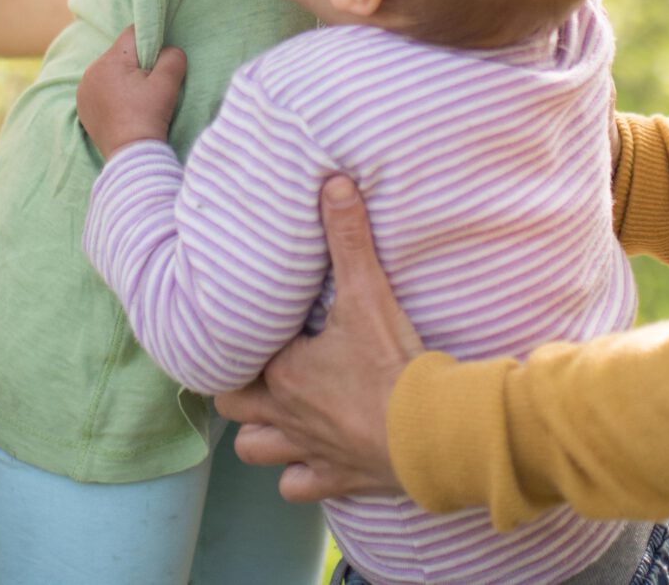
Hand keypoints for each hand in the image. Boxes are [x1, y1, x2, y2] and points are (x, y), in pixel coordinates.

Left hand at [76, 26, 184, 158]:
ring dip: (124, 78)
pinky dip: (112, 93)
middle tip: (150, 85)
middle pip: (121, 54)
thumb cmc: (149, 116)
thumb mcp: (168, 82)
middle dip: (137, 63)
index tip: (160, 59)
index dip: (151, 41)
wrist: (132, 154)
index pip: (132, 34)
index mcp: (109, 61)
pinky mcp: (83, 107)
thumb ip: (173, 56)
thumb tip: (170, 50)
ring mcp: (84, 90)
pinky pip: (101, 88)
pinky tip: (124, 108)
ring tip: (137, 99)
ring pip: (110, 71)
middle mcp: (91, 71)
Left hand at [217, 176, 418, 501]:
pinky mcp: (337, 480)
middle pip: (232, 405)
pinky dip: (299, 476)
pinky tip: (313, 457)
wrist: (435, 432)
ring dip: (261, 434)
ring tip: (278, 411)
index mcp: (283, 372)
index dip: (239, 342)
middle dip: (239, 387)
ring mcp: (309, 451)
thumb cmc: (395, 364)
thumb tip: (334, 181)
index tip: (247, 327)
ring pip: (255, 450)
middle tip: (258, 366)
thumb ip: (348, 237)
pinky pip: (298, 487)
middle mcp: (285, 415)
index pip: (235, 355)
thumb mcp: (368, 293)